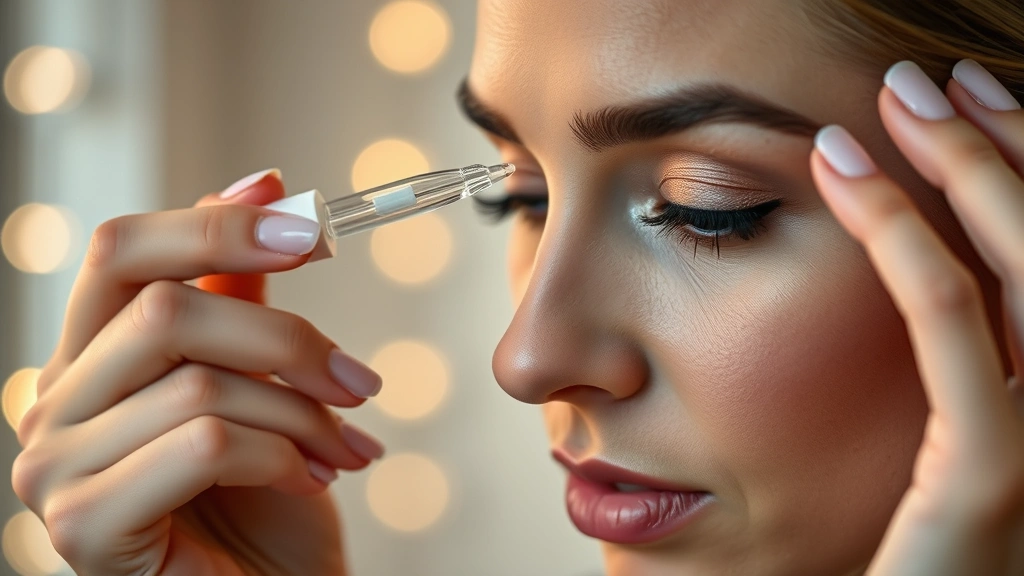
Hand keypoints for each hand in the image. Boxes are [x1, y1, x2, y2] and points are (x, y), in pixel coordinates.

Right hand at [11, 169, 384, 575]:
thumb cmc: (263, 503)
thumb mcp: (259, 382)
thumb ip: (242, 295)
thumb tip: (262, 183)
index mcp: (88, 360)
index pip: (121, 251)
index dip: (215, 225)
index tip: (309, 226)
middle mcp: (50, 404)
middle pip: (164, 310)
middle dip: (288, 339)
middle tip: (362, 382)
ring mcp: (55, 469)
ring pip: (198, 383)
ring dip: (302, 413)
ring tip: (346, 449)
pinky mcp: (84, 528)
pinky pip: (203, 444)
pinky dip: (282, 456)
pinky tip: (310, 482)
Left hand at [810, 60, 1023, 574]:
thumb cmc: (909, 557)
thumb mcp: (949, 453)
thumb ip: (963, 374)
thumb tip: (936, 283)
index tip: (972, 107)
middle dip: (1004, 148)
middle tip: (931, 80)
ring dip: (962, 169)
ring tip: (894, 102)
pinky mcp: (993, 476)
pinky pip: (951, 331)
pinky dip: (904, 243)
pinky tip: (848, 180)